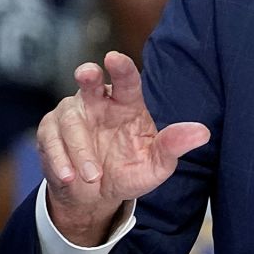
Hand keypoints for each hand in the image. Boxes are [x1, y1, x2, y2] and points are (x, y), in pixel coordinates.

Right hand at [37, 51, 209, 245]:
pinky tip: (69, 177)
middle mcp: (98, 102)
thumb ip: (174, 147)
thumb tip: (203, 133)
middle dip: (87, 75)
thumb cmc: (130, 171)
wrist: (96, 195)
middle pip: (89, 82)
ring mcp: (72, 116)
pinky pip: (50, 141)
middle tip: (87, 74)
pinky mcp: (49, 133)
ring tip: (92, 176)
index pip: (126, 80)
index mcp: (126, 103)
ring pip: (70, 122)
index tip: (114, 58)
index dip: (121, 67)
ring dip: (80, 150)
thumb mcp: (155, 165)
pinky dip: (59, 159)